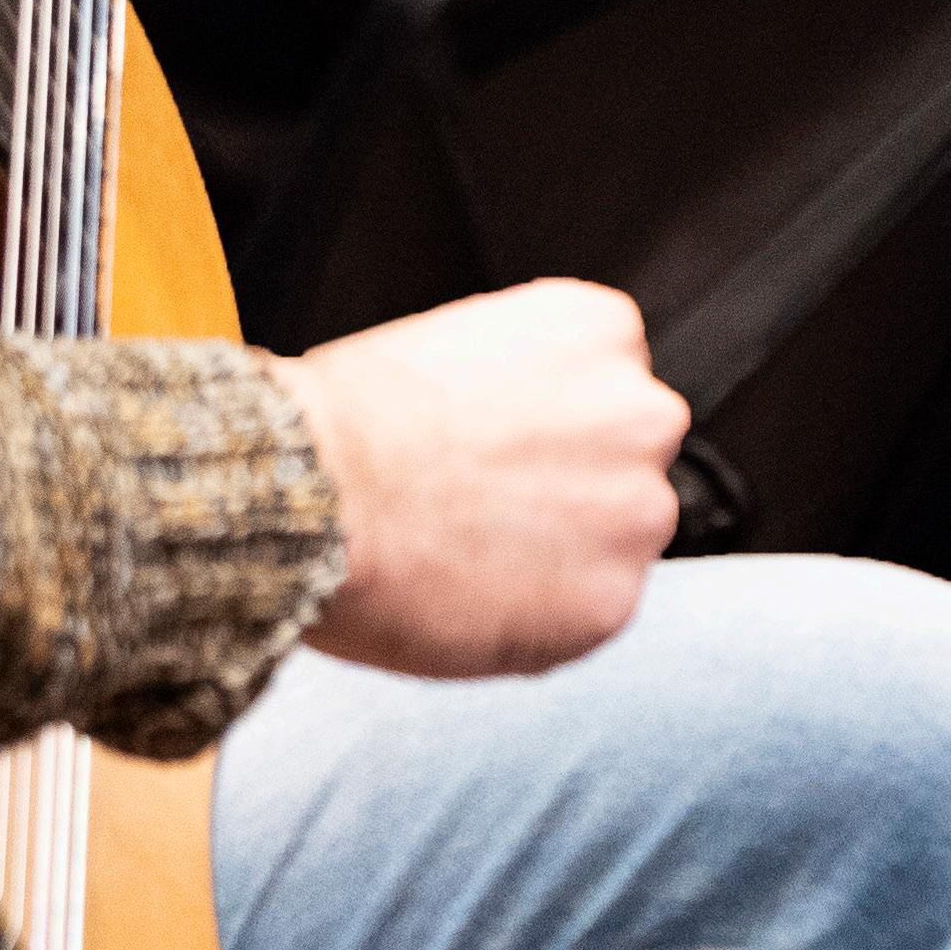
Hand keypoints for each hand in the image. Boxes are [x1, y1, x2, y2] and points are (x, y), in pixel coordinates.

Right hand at [285, 280, 687, 678]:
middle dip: (571, 488)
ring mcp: (635, 512)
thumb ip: (521, 383)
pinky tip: (475, 594)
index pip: (610, 384)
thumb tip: (526, 431)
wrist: (310, 495)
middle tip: (484, 504)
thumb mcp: (452, 346)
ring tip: (469, 552)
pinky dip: (542, 618)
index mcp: (601, 331)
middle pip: (626, 461)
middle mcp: (640, 415)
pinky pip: (588, 614)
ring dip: (564, 555)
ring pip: (615, 542)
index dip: (549, 426)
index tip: (506, 447)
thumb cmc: (351, 423)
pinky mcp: (611, 602)